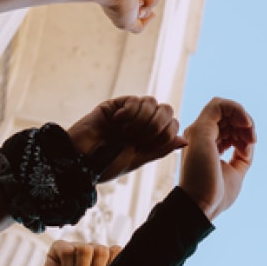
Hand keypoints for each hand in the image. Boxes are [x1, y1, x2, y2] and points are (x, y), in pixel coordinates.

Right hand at [65, 96, 185, 181]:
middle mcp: (141, 122)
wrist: (80, 161)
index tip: (149, 145)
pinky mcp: (115, 105)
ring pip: (152, 102)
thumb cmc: (106, 165)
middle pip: (166, 109)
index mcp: (149, 136)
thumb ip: (161, 149)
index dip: (166, 133)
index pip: (173, 123)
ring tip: (126, 132)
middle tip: (139, 137)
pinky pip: (134, 100)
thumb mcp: (138, 159)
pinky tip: (116, 122)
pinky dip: (129, 113)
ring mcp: (129, 112)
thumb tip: (186, 140)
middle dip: (157, 125)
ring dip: (142, 120)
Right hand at [179, 98, 255, 218]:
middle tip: (252, 142)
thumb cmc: (215, 194)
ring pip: (223, 107)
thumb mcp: (235, 170)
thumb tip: (248, 141)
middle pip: (226, 116)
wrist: (201, 206)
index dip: (242, 132)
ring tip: (250, 137)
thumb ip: (241, 154)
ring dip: (243, 118)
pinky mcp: (201, 129)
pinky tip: (246, 125)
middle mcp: (199, 135)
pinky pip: (219, 105)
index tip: (249, 149)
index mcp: (205, 144)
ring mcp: (198, 131)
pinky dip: (237, 110)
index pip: (225, 125)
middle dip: (245, 124)